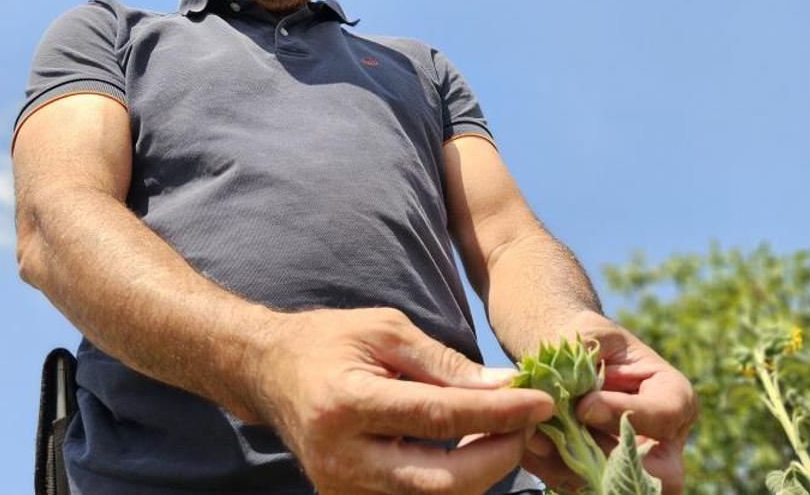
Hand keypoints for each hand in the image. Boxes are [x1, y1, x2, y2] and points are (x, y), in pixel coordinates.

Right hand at [251, 307, 555, 493]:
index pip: (439, 416)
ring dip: (480, 470)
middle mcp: (342, 457)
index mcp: (347, 403)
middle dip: (498, 455)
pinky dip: (452, 479)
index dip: (497, 413)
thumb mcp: (387, 330)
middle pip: (442, 479)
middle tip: (527, 424)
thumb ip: (445, 364)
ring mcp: (341, 488)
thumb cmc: (329, 341)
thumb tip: (505, 390)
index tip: (541, 402)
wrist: (269, 372)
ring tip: (500, 432)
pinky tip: (468, 449)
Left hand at [519, 311, 695, 494]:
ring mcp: (636, 464)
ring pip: (614, 485)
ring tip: (535, 436)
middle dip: (606, 457)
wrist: (565, 360)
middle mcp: (664, 440)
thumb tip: (577, 402)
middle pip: (657, 472)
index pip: (664, 415)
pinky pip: (581, 486)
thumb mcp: (591, 333)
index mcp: (673, 396)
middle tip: (562, 434)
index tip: (583, 405)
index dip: (624, 413)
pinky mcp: (603, 478)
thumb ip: (585, 358)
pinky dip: (550, 468)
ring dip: (569, 465)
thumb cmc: (587, 340)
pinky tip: (529, 443)